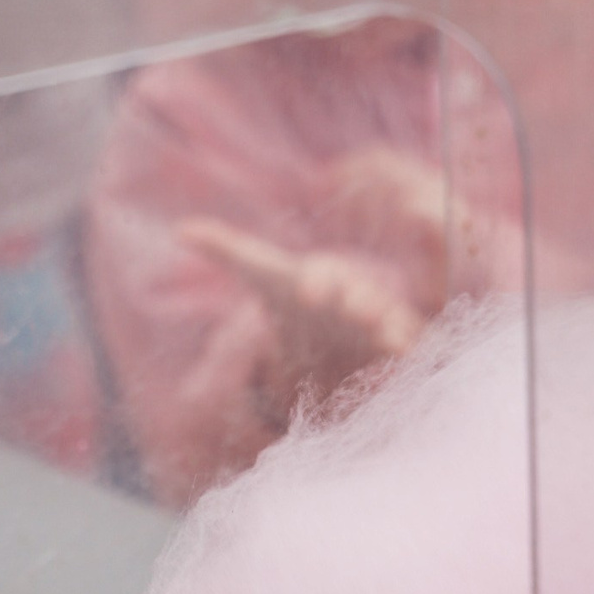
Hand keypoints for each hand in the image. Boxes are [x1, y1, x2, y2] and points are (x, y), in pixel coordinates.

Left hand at [178, 217, 426, 423]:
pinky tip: (413, 363)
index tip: (306, 293)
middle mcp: (355, 293)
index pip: (320, 274)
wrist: (330, 322)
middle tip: (354, 309)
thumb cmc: (295, 295)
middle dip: (359, 301)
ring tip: (391, 339)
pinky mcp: (395, 348)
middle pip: (360, 295)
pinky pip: (408, 349)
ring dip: (391, 328)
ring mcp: (380, 319)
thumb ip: (226, 250)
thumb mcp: (263, 275)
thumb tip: (180, 230)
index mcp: (322, 276)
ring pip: (390, 320)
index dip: (315, 282)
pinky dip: (411, 355)